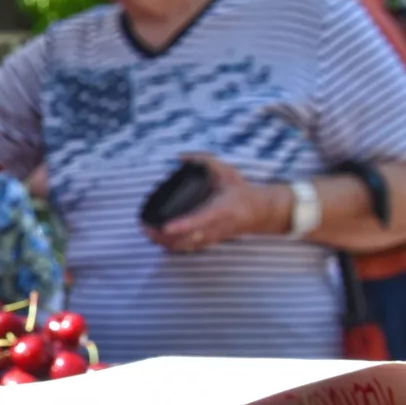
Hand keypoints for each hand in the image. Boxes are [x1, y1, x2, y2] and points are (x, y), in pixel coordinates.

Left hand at [146, 155, 287, 253]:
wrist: (260, 212)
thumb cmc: (241, 191)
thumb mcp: (227, 172)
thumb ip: (204, 161)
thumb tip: (180, 157)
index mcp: (222, 209)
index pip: (201, 219)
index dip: (183, 225)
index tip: (166, 227)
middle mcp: (216, 227)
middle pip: (187, 239)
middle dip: (163, 237)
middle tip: (144, 225)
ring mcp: (211, 237)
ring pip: (184, 246)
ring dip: (163, 242)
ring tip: (146, 231)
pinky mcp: (207, 242)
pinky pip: (186, 248)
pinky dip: (170, 245)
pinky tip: (156, 238)